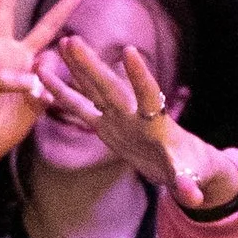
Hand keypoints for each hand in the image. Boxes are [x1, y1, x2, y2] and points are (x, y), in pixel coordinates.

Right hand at [52, 35, 237, 215]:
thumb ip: (188, 185)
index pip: (148, 95)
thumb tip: (192, 197)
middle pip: (111, 87)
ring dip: (79, 67)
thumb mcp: (190, 179)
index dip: (139, 76)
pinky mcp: (105, 126)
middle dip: (92, 65)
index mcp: (156, 122)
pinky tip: (45, 77)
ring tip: (63, 42)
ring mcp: (119, 117)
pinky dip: (64, 95)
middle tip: (73, 40)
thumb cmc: (191, 168)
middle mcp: (134, 114)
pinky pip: (81, 108)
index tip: (129, 52)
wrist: (183, 165)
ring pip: (94, 89)